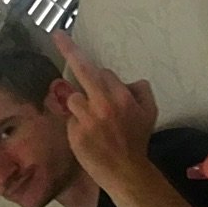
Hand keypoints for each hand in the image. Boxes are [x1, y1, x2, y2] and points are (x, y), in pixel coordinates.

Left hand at [52, 32, 158, 187]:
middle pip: (83, 70)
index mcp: (122, 96)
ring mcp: (87, 119)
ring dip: (80, 105)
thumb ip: (141, 90)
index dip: (103, 79)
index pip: (104, 73)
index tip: (99, 78)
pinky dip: (77, 125)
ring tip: (93, 122)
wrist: (125, 171)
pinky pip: (71, 119)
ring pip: (73, 98)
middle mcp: (103, 104)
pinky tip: (89, 136)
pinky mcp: (74, 133)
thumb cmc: (137, 140)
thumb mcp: (150, 112)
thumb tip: (127, 80)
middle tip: (57, 35)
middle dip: (69, 49)